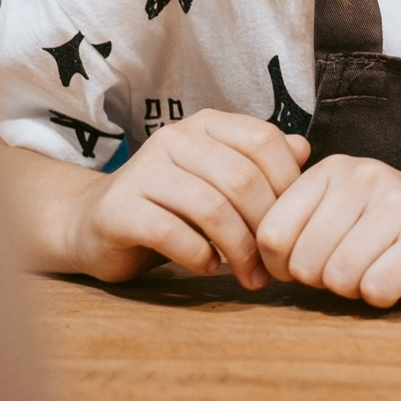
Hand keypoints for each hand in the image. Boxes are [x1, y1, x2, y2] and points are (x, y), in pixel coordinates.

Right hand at [67, 111, 308, 287]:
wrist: (95, 224)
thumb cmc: (171, 205)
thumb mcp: (218, 179)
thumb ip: (259, 164)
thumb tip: (305, 151)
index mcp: (206, 125)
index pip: (264, 140)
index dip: (289, 184)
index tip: (294, 223)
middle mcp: (175, 138)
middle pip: (242, 178)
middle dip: (265, 227)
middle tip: (275, 263)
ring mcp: (144, 170)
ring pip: (211, 208)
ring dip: (238, 249)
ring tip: (248, 274)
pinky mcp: (120, 208)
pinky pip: (172, 232)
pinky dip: (199, 256)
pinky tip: (208, 267)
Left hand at [255, 155, 400, 307]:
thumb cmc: (394, 230)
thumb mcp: (342, 208)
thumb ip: (296, 220)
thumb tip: (241, 247)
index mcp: (334, 169)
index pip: (271, 233)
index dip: (282, 264)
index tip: (311, 261)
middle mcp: (365, 177)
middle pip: (303, 261)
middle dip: (323, 279)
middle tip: (356, 264)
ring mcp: (400, 205)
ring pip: (338, 278)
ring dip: (354, 288)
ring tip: (380, 266)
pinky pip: (375, 289)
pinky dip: (383, 295)